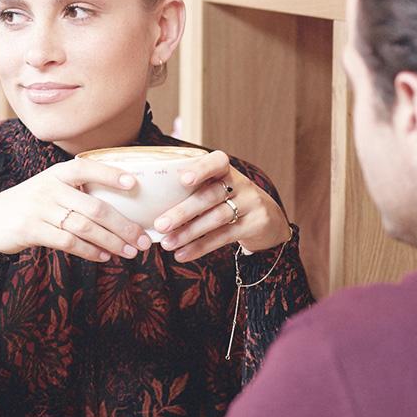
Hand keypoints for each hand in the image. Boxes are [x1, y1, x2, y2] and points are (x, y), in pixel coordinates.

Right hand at [0, 159, 150, 261]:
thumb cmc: (30, 206)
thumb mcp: (49, 190)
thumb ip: (76, 194)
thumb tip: (118, 213)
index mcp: (56, 174)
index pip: (86, 168)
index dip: (110, 174)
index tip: (134, 183)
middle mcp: (49, 188)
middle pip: (94, 207)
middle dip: (123, 225)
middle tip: (143, 239)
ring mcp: (39, 209)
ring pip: (85, 227)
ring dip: (112, 242)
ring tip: (130, 252)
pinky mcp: (31, 229)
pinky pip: (68, 242)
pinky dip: (90, 251)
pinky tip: (104, 257)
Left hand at [152, 150, 290, 259]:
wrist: (267, 220)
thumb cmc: (228, 201)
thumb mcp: (217, 188)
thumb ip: (193, 190)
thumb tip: (149, 205)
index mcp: (227, 170)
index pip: (217, 162)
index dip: (201, 169)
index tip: (183, 179)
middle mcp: (241, 184)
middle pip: (210, 196)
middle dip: (182, 211)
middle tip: (159, 224)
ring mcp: (251, 203)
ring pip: (216, 218)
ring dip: (188, 233)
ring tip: (167, 244)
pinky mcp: (255, 225)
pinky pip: (224, 237)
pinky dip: (200, 247)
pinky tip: (182, 254)